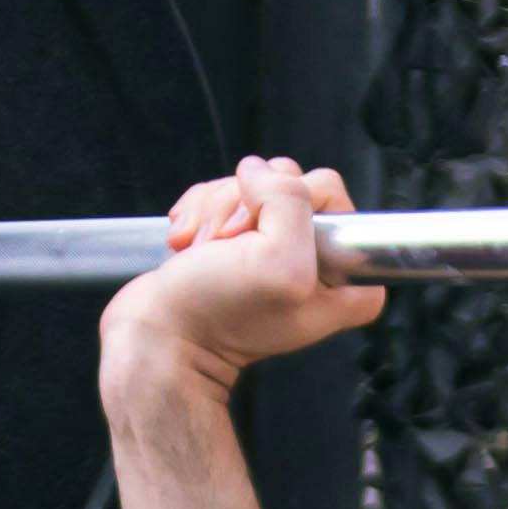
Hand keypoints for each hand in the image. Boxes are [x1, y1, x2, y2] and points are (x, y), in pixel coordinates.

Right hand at [98, 152, 377, 417]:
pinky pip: (224, 193)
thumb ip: (290, 200)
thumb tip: (259, 171)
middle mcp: (318, 258)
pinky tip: (191, 243)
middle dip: (244, 206)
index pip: (329, 191)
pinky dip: (200, 210)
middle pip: (287, 183)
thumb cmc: (218, 315)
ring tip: (204, 251)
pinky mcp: (239, 236)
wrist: (160, 337)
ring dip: (216, 210)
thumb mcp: (278, 260)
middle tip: (228, 247)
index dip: (289, 203)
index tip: (262, 240)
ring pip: (251, 184)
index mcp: (347, 273)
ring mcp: (276, 245)